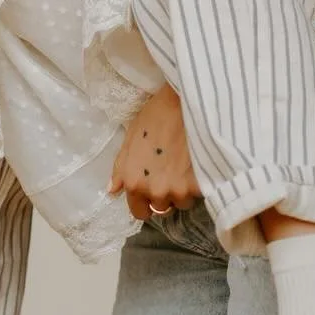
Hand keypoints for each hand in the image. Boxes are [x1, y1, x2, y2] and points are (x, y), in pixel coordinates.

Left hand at [108, 83, 199, 220]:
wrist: (187, 101)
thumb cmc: (157, 115)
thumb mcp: (131, 138)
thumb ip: (121, 168)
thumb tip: (112, 190)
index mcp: (134, 183)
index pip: (140, 213)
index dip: (146, 202)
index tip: (154, 189)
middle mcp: (155, 191)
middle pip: (163, 207)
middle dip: (166, 193)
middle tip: (172, 170)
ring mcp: (179, 190)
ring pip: (183, 201)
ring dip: (185, 189)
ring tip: (186, 165)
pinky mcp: (201, 186)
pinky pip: (201, 193)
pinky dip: (201, 182)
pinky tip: (199, 163)